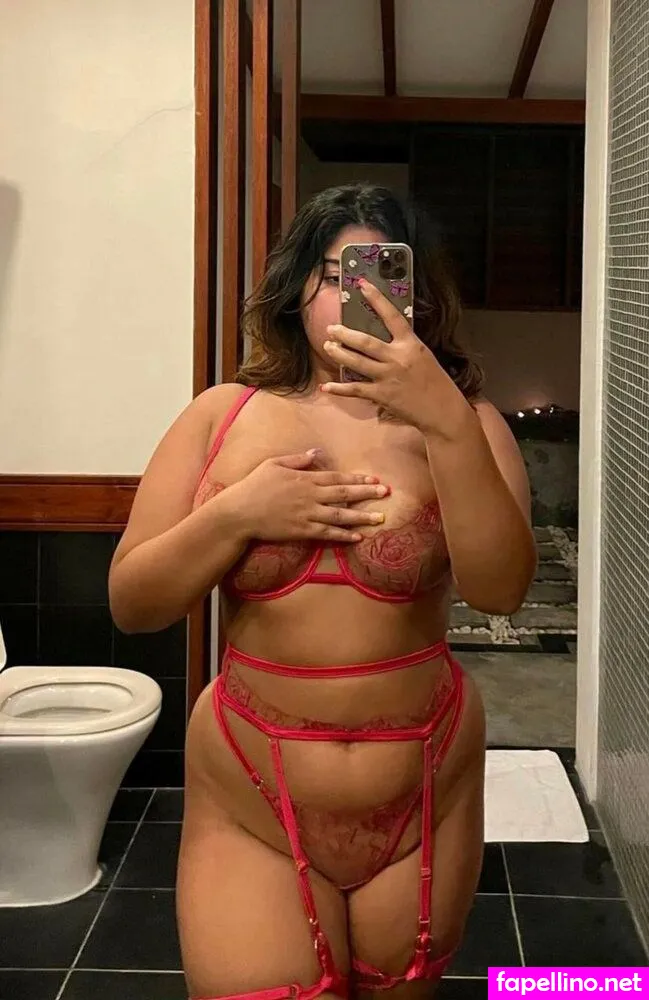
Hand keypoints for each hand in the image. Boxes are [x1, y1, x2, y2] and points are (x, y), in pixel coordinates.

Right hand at [225, 449, 388, 543]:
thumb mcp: (274, 464)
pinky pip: (327, 533)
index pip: (336, 477)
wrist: (240, 512)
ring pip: (340, 515)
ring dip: (362, 516)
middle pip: (344, 493)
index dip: (356, 477)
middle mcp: (310, 496)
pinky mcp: (302, 531)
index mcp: (304, 478)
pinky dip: (343, 535)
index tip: (373, 478)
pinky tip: (358, 537)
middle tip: (386, 493)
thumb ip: (297, 459)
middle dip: (367, 493)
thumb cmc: (254, 485)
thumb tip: (315, 453)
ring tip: (380, 517)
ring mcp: (307, 514)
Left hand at [320, 277, 462, 434]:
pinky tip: (326, 387)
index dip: (376, 299)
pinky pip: (355, 390)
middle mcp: (397, 358)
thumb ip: (403, 346)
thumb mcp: (423, 356)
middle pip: (365, 342)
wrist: (443, 410)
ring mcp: (388, 377)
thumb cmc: (435, 382)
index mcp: (411, 345)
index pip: (391, 316)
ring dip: (339, 353)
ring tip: (328, 345)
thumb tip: (383, 335)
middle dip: (345, 334)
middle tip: (331, 328)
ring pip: (357, 362)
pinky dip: (339, 389)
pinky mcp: (381, 395)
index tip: (362, 285)